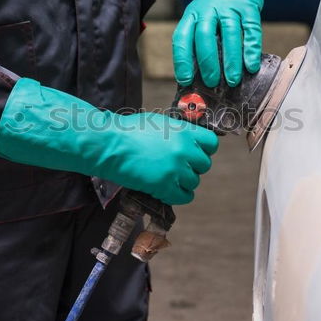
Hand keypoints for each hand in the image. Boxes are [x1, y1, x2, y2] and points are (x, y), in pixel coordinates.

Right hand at [0, 79, 218, 204]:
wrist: (109, 144)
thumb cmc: (128, 131)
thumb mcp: (159, 123)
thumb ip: (177, 132)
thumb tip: (188, 141)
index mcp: (184, 131)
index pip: (211, 143)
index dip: (204, 149)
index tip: (195, 153)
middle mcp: (184, 150)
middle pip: (204, 165)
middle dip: (192, 167)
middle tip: (177, 168)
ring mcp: (175, 169)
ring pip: (194, 182)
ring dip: (183, 182)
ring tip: (168, 179)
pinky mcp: (164, 185)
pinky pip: (184, 196)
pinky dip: (177, 195)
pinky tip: (167, 191)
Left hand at [173, 0, 267, 87]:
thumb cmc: (215, 6)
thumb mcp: (199, 17)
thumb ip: (197, 41)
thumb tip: (196, 76)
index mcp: (192, 15)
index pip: (182, 38)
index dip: (182, 60)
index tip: (185, 80)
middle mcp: (209, 9)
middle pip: (205, 36)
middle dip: (208, 62)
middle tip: (211, 82)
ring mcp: (230, 7)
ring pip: (229, 34)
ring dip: (231, 60)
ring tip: (232, 80)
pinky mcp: (249, 8)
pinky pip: (251, 30)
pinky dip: (251, 49)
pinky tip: (251, 65)